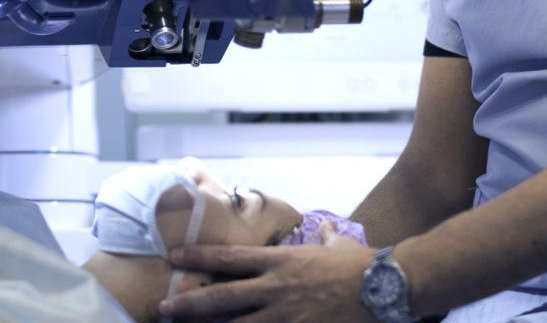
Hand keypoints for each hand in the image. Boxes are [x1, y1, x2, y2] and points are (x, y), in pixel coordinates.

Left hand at [160, 224, 375, 322]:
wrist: (385, 286)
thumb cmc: (360, 265)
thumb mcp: (337, 247)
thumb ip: (325, 240)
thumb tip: (327, 232)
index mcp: (280, 261)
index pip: (229, 257)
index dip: (199, 257)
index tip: (175, 256)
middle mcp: (275, 288)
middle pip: (221, 296)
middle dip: (188, 304)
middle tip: (162, 309)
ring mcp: (285, 316)